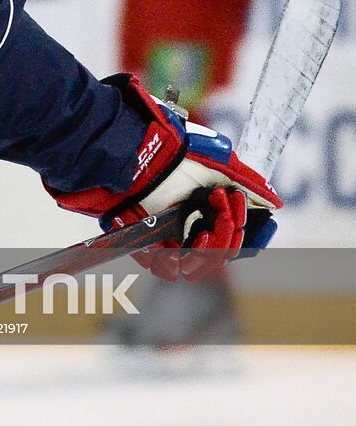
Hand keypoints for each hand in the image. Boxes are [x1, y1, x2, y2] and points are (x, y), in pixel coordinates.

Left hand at [48, 74, 281, 280]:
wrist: (149, 154)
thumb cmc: (180, 155)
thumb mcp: (221, 166)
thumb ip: (250, 185)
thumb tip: (276, 204)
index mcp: (206, 212)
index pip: (232, 240)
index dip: (242, 232)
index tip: (239, 211)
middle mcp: (189, 228)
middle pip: (222, 254)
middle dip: (232, 231)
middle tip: (222, 199)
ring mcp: (170, 239)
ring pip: (202, 266)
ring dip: (216, 245)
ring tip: (209, 223)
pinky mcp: (150, 246)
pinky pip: (171, 271)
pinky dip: (188, 260)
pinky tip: (194, 241)